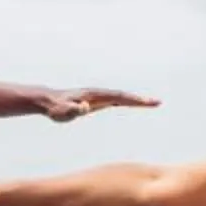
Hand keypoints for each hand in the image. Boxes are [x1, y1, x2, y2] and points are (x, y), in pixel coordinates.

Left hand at [42, 88, 157, 122]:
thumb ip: (72, 109)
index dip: (132, 100)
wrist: (47, 100)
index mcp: (94, 95)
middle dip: (141, 100)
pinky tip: (135, 104)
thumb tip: (84, 107)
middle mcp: (99, 94)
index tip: (146, 102)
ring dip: (137, 100)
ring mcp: (98, 97)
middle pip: (124, 96)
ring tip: (152, 103)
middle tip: (158, 102)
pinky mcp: (96, 102)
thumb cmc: (55, 107)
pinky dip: (128, 102)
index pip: (117, 97)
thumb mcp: (62, 111)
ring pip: (121, 98)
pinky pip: (116, 101)